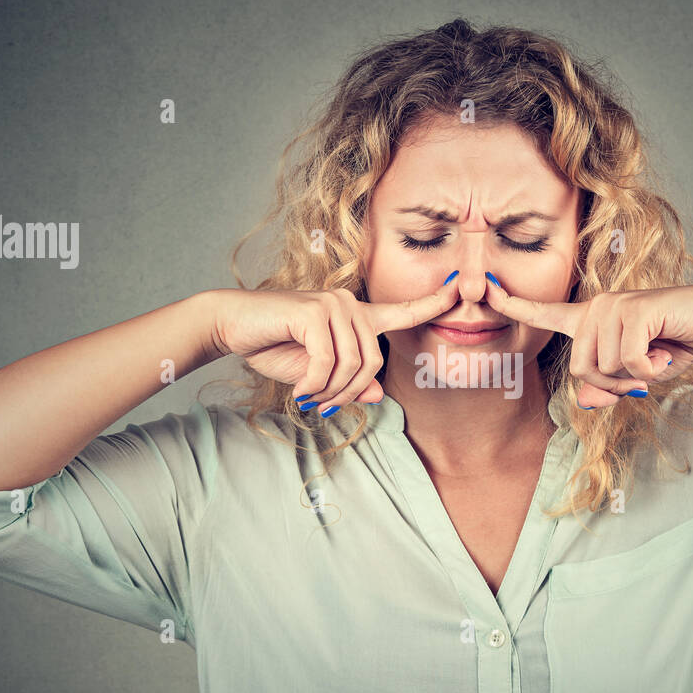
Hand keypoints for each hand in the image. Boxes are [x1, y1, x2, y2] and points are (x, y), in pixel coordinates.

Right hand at [210, 282, 460, 409]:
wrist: (232, 325)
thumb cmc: (275, 346)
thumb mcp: (315, 373)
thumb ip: (349, 382)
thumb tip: (378, 396)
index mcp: (356, 315)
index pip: (403, 310)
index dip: (434, 303)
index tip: (459, 289)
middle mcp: (350, 304)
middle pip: (374, 363)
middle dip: (350, 393)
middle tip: (323, 404)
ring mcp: (333, 304)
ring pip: (353, 367)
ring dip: (330, 393)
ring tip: (308, 396)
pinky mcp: (314, 312)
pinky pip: (328, 364)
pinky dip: (314, 385)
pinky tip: (298, 389)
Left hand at [483, 278, 692, 407]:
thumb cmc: (672, 345)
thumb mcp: (636, 376)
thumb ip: (607, 389)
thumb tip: (584, 401)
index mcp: (591, 319)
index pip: (545, 313)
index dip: (515, 305)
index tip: (486, 289)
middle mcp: (596, 308)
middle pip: (581, 370)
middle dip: (613, 383)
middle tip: (642, 371)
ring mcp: (613, 307)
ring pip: (605, 368)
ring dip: (636, 376)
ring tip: (656, 355)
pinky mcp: (634, 310)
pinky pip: (629, 361)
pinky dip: (650, 369)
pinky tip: (664, 351)